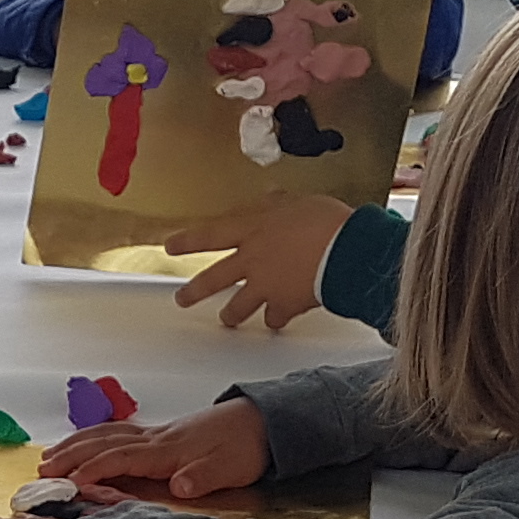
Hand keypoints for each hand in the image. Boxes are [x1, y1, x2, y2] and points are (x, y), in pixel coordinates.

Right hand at [40, 395, 267, 497]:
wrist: (263, 421)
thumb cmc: (245, 447)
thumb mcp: (230, 468)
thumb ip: (202, 477)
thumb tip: (179, 486)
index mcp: (168, 450)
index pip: (121, 458)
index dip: (93, 470)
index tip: (68, 483)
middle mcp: (156, 438)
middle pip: (104, 443)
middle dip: (70, 455)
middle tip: (42, 469)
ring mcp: (157, 433)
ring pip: (106, 434)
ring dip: (76, 444)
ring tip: (50, 455)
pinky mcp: (161, 433)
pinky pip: (117, 431)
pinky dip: (94, 436)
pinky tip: (85, 442)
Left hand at [167, 201, 346, 331]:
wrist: (347, 251)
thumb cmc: (327, 222)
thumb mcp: (299, 202)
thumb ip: (279, 203)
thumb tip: (271, 196)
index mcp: (253, 230)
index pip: (210, 234)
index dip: (188, 241)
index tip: (170, 247)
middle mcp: (252, 260)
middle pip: (213, 279)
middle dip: (194, 291)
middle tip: (182, 299)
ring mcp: (265, 286)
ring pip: (238, 306)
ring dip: (231, 315)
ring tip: (226, 321)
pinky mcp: (284, 305)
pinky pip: (274, 318)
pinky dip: (275, 320)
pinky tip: (275, 322)